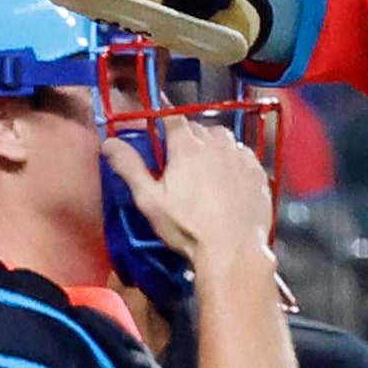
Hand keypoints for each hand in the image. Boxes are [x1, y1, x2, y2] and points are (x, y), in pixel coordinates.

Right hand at [101, 116, 274, 271]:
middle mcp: (216, 144)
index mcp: (187, 147)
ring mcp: (240, 156)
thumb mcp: (150, 200)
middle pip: (198, 127)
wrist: (233, 250)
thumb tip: (109, 143)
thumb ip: (130, 168)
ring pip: (223, 137)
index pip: (172, 118)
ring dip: (212, 145)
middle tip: (178, 161)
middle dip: (186, 138)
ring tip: (204, 168)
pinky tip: (227, 179)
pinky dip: (233, 160)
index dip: (164, 123)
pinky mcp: (258, 172)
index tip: (159, 132)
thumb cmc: (189, 228)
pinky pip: (243, 154)